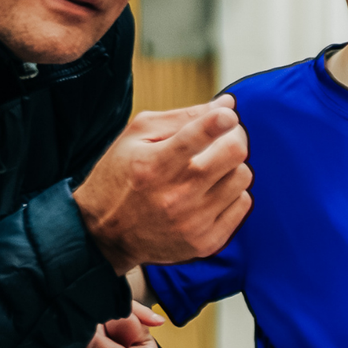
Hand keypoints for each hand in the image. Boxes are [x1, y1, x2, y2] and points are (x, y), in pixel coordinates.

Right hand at [73, 98, 250, 274]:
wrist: (105, 235)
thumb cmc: (120, 177)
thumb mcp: (135, 136)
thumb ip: (180, 117)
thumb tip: (227, 104)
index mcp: (154, 164)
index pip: (200, 133)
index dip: (223, 119)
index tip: (228, 116)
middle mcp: (175, 196)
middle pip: (234, 152)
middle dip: (233, 137)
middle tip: (224, 138)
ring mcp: (193, 222)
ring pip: (243, 177)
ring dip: (232, 166)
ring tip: (212, 168)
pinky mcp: (205, 242)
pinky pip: (242, 204)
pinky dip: (232, 192)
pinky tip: (212, 192)